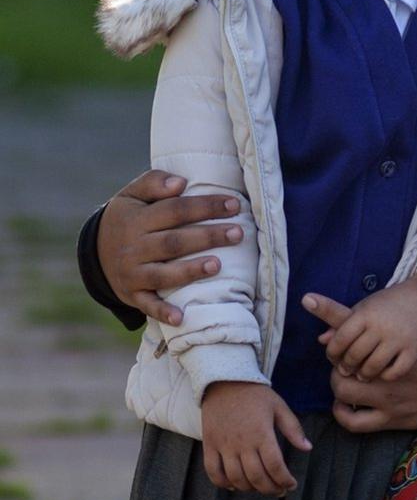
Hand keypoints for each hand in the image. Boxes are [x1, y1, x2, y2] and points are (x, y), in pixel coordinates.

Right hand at [98, 170, 243, 325]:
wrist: (94, 250)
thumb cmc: (128, 216)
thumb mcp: (132, 194)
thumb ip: (154, 182)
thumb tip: (180, 182)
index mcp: (137, 219)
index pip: (176, 210)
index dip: (205, 206)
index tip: (234, 204)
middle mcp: (134, 247)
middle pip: (174, 242)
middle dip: (207, 237)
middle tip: (238, 233)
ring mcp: (132, 273)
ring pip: (163, 274)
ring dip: (190, 271)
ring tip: (217, 265)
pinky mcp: (132, 295)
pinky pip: (147, 305)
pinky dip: (163, 312)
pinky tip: (182, 318)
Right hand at [201, 382, 311, 495]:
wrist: (225, 380)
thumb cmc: (255, 394)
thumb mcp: (279, 406)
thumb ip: (293, 428)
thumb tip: (308, 448)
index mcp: (262, 433)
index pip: (275, 466)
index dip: (285, 480)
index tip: (291, 484)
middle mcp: (242, 442)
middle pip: (256, 477)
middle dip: (270, 489)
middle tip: (279, 490)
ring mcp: (224, 445)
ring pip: (236, 478)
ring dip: (250, 489)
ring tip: (261, 487)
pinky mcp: (209, 445)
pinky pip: (213, 472)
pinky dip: (223, 484)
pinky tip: (235, 485)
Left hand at [303, 267, 416, 432]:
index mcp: (397, 344)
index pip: (353, 325)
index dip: (328, 311)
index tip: (309, 300)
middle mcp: (387, 374)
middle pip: (339, 364)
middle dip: (336, 358)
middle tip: (342, 353)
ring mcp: (388, 400)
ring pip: (343, 394)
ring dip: (338, 385)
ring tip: (345, 375)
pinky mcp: (393, 420)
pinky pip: (355, 423)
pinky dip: (345, 414)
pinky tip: (348, 403)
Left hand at [320, 275, 416, 381]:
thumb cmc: (390, 303)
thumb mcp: (366, 306)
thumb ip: (342, 321)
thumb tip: (322, 339)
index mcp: (366, 312)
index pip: (340, 339)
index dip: (332, 352)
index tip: (334, 355)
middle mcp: (381, 326)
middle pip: (353, 356)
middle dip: (345, 366)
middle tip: (346, 368)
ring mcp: (398, 339)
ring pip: (370, 369)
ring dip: (362, 375)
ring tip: (361, 374)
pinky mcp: (414, 351)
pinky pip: (393, 373)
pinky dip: (384, 377)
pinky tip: (382, 374)